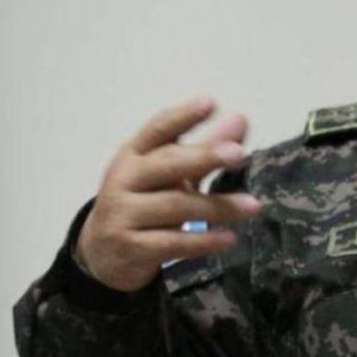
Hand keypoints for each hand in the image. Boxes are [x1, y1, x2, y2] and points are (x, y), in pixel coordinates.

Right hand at [74, 97, 261, 292]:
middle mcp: (123, 180)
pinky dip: (203, 241)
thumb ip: (204, 148)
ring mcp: (122, 214)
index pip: (157, 130)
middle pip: (166, 164)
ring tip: (253, 206)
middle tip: (239, 153)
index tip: (211, 102)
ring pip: (175, 206)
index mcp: (133, 155)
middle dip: (204, 156)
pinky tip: (230, 239)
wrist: (102, 255)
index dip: (182, 116)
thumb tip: (241, 119)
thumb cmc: (144, 202)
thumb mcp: (169, 175)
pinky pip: (171, 243)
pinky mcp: (130, 247)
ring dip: (217, 206)